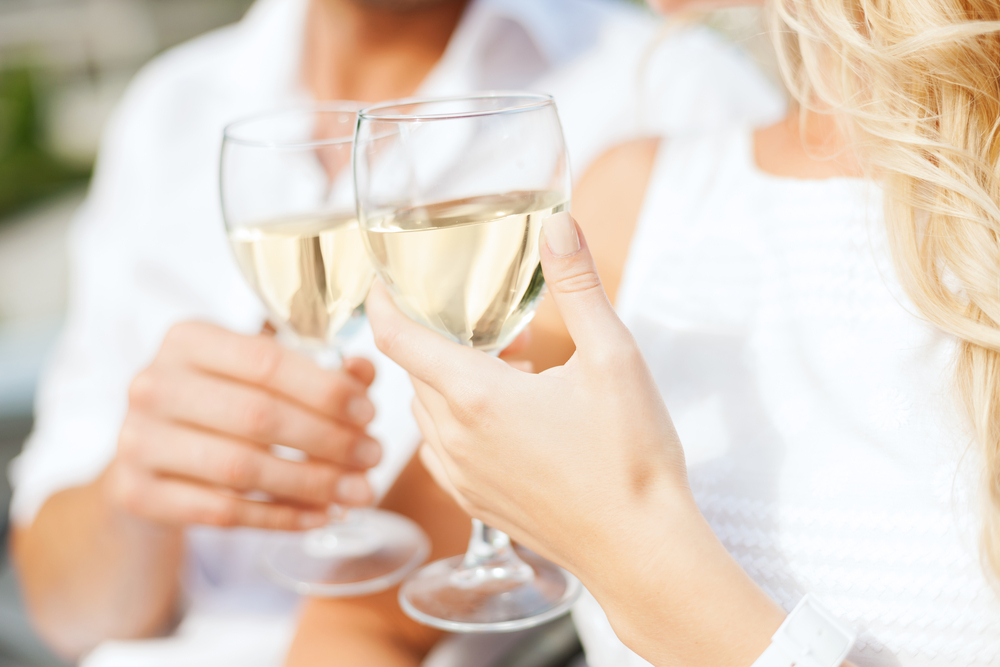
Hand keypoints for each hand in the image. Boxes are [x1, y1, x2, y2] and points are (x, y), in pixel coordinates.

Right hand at [103, 322, 380, 530]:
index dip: (326, 390)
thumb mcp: (262, 378)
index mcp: (187, 339)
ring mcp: (136, 440)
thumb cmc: (220, 407)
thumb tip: (365, 371)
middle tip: (374, 457)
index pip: (267, 361)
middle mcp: (152, 384)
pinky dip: (280, 518)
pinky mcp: (135, 494)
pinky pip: (222, 512)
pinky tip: (320, 516)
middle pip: (257, 416)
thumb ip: (317, 371)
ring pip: (241, 469)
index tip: (370, 413)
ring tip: (358, 493)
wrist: (149, 461)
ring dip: (312, 484)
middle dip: (328, 440)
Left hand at [366, 212, 689, 573]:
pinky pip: (442, 450)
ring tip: (511, 373)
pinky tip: (507, 423)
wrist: (640, 548)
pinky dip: (457, 423)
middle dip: (442, 339)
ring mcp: (462, 476)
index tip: (382, 283)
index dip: (381, 304)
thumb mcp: (612, 356)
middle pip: (416, 371)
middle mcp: (455, 438)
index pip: (398, 339)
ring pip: (428, 411)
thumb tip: (557, 225)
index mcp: (477, 395)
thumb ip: (578, 285)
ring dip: (451, 382)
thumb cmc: (630, 457)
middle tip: (495, 328)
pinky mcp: (475, 502)